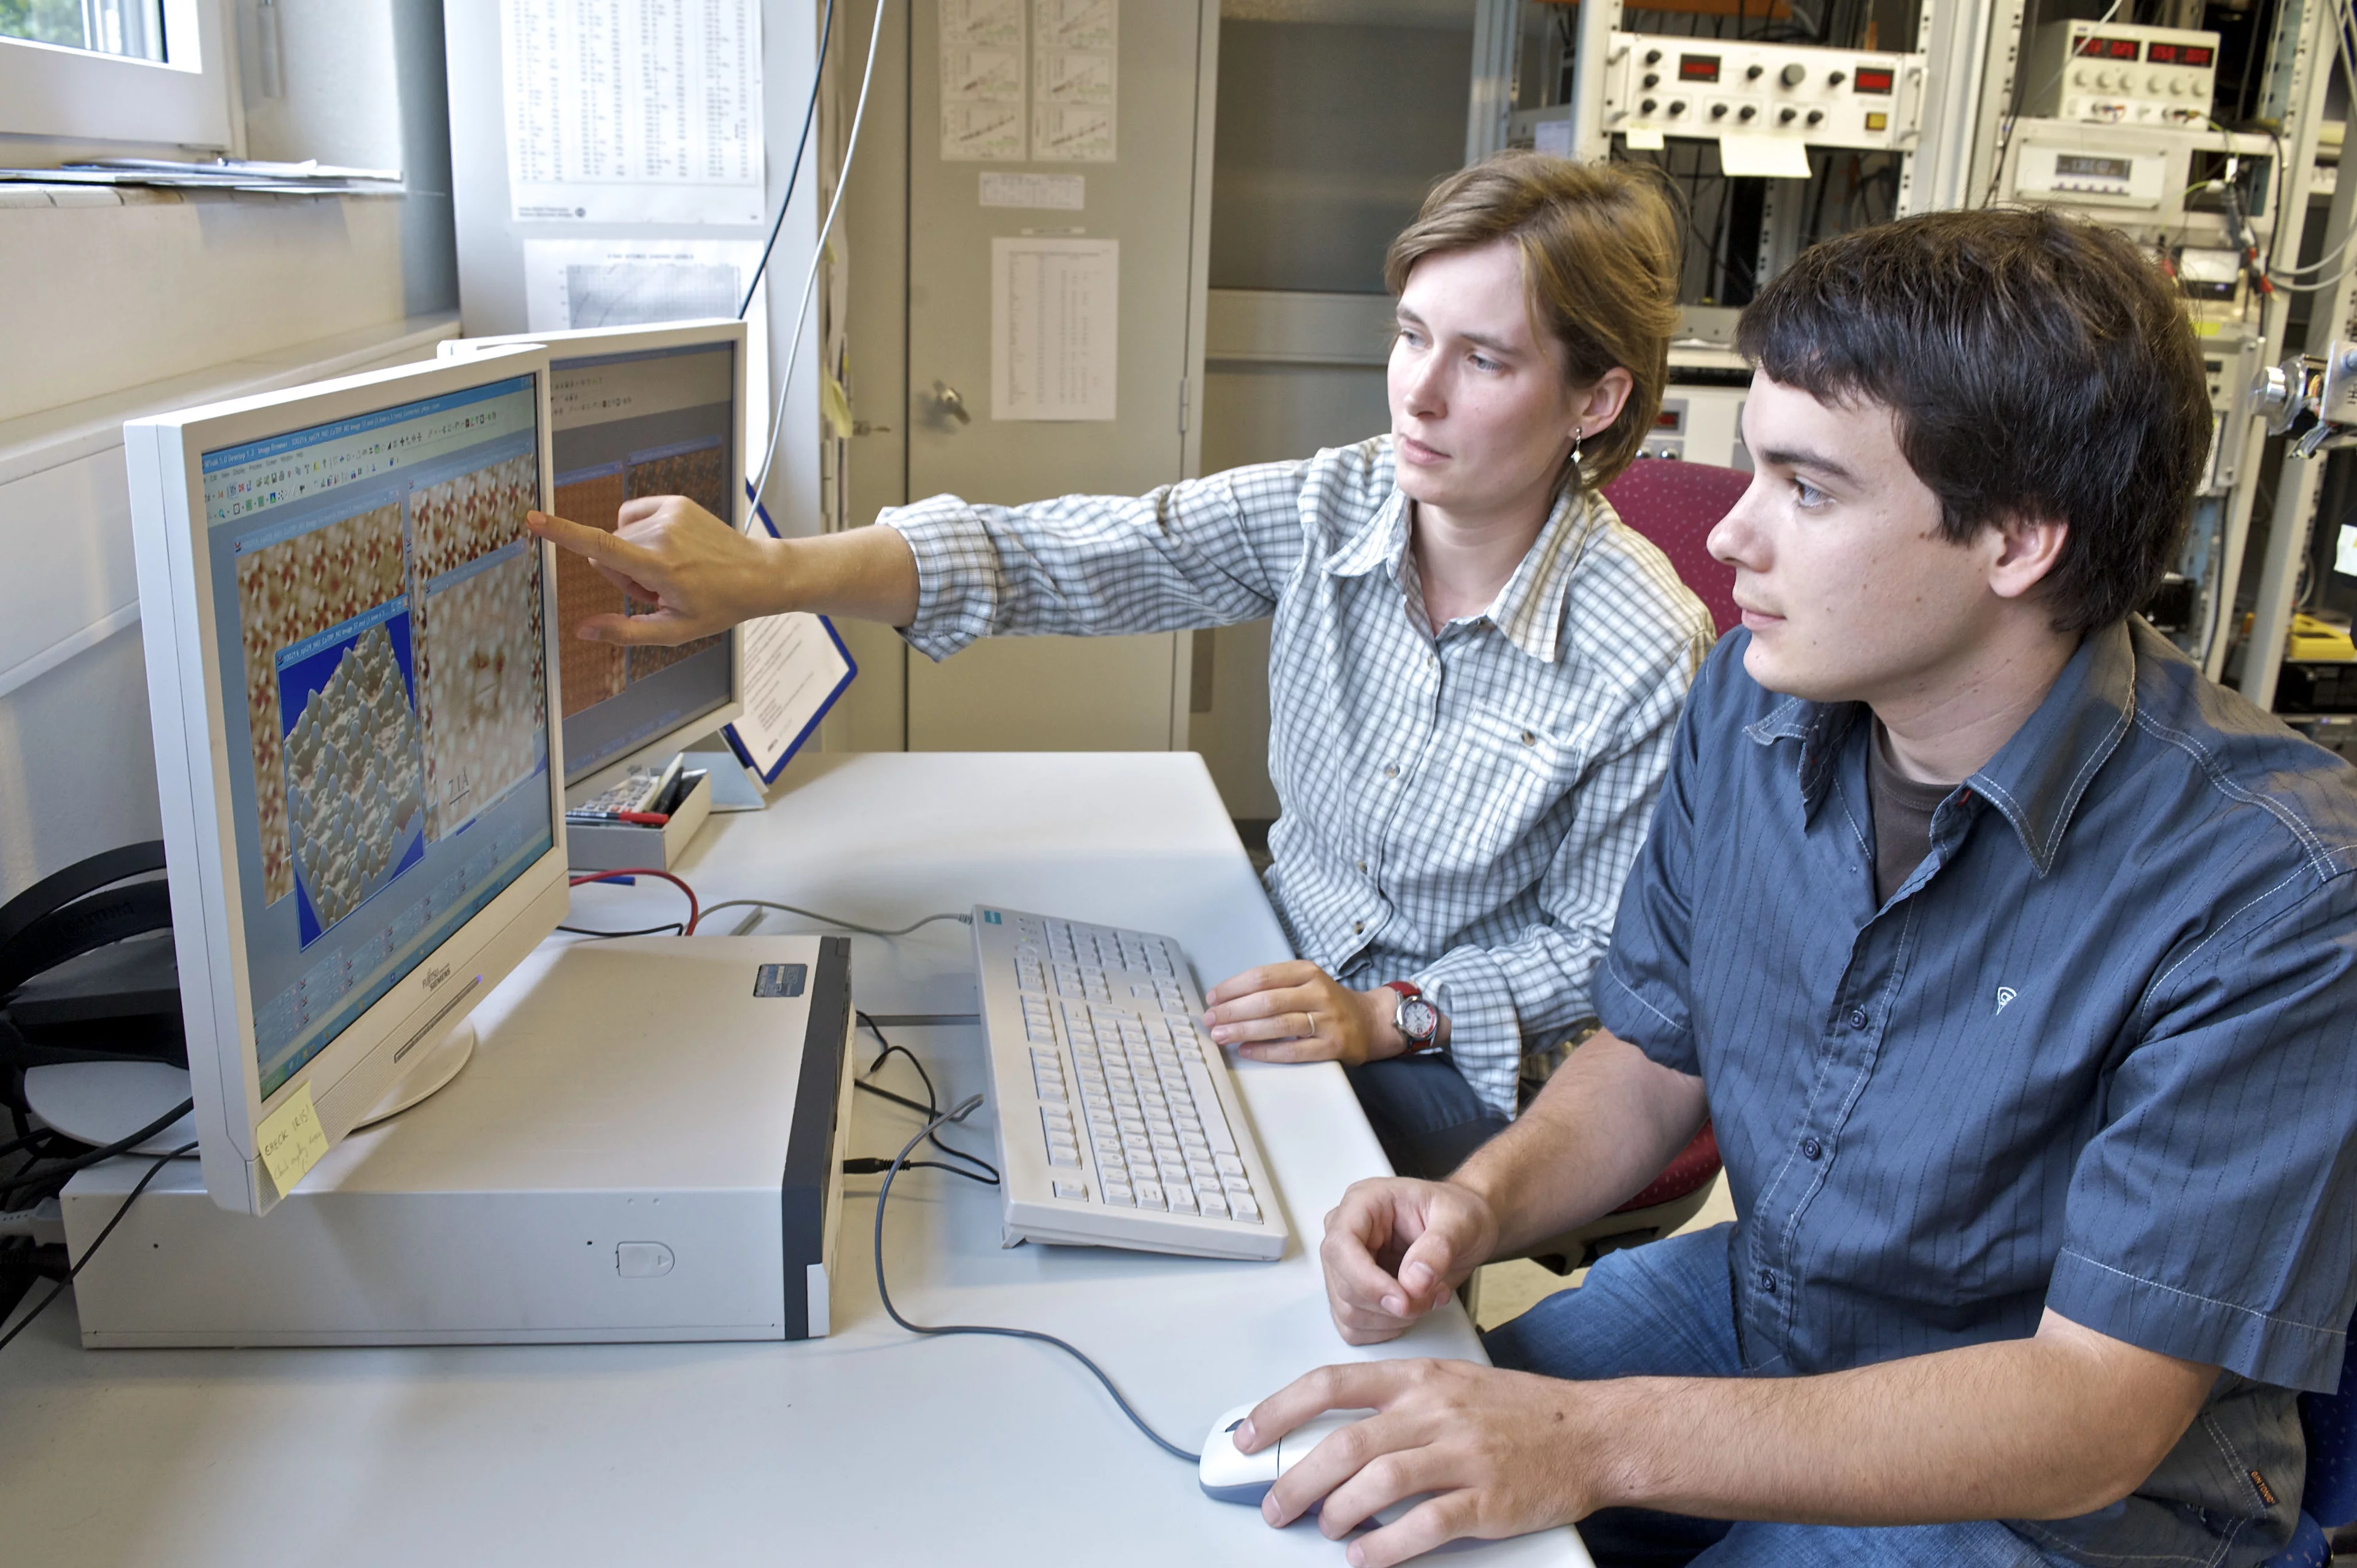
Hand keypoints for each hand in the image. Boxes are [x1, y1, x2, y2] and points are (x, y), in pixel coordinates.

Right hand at [526, 495, 786, 644]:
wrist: (758, 574)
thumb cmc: (718, 606)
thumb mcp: (674, 631)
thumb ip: (625, 631)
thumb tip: (583, 631)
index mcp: (660, 567)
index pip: (601, 547)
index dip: (563, 534)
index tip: (534, 519)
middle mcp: (663, 535)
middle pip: (608, 552)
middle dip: (623, 572)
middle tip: (660, 588)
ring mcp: (670, 513)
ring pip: (620, 534)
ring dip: (635, 553)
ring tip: (670, 569)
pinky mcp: (676, 501)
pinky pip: (633, 515)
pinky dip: (642, 532)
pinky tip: (669, 548)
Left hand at [1204, 962, 1407, 1064]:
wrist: (1370, 1021)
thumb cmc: (1327, 1002)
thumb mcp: (1305, 982)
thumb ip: (1273, 987)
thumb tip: (1227, 1000)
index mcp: (1307, 972)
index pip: (1263, 976)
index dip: (1233, 987)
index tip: (1212, 998)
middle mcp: (1318, 992)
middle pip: (1267, 1000)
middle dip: (1233, 1011)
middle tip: (1210, 1019)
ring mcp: (1327, 1019)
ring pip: (1278, 1024)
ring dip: (1244, 1030)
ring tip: (1220, 1035)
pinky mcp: (1332, 1045)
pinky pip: (1293, 1050)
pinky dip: (1266, 1051)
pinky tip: (1246, 1051)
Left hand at [1238, 1359, 1613, 1566]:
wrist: (1591, 1433)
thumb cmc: (1519, 1412)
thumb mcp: (1451, 1385)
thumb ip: (1395, 1406)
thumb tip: (1333, 1437)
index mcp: (1419, 1378)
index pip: (1331, 1384)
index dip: (1279, 1410)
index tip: (1248, 1435)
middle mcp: (1436, 1411)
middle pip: (1345, 1444)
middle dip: (1297, 1480)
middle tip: (1276, 1506)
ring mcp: (1463, 1454)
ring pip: (1377, 1482)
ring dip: (1337, 1512)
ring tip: (1323, 1528)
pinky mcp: (1488, 1498)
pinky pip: (1424, 1525)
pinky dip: (1385, 1545)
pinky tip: (1364, 1556)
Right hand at [1319, 1176, 1496, 1343]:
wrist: (1467, 1229)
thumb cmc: (1458, 1215)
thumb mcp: (1459, 1222)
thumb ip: (1438, 1248)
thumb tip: (1414, 1281)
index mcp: (1363, 1203)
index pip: (1341, 1245)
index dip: (1367, 1280)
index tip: (1402, 1300)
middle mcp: (1348, 1233)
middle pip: (1344, 1285)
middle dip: (1391, 1305)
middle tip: (1430, 1296)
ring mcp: (1347, 1265)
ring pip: (1349, 1312)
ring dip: (1394, 1319)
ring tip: (1428, 1297)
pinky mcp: (1354, 1293)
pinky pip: (1354, 1327)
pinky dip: (1387, 1329)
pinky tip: (1413, 1309)